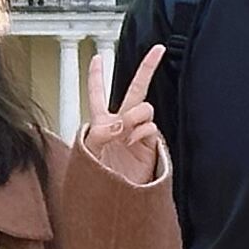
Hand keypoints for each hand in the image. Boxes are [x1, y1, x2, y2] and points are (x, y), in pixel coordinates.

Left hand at [78, 45, 169, 186]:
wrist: (115, 198)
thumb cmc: (97, 175)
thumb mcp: (89, 152)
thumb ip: (101, 133)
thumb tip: (121, 120)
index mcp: (101, 121)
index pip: (98, 94)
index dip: (96, 75)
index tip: (97, 57)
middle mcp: (122, 122)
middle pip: (135, 90)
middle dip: (147, 68)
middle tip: (158, 50)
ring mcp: (137, 132)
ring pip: (144, 108)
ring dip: (134, 116)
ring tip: (126, 135)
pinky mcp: (150, 144)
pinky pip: (150, 127)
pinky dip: (140, 133)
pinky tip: (132, 144)